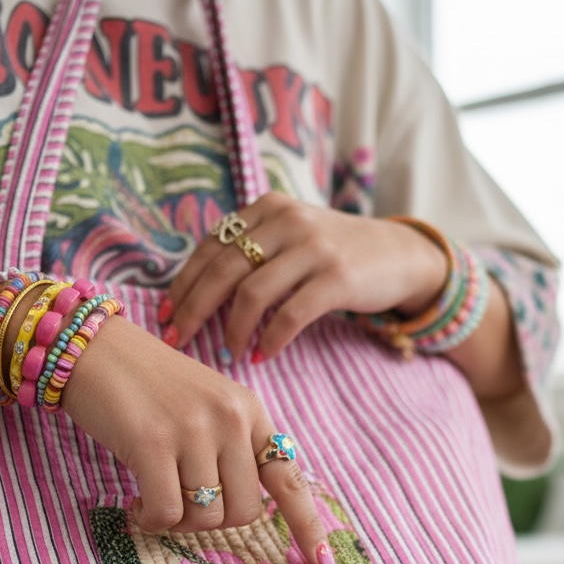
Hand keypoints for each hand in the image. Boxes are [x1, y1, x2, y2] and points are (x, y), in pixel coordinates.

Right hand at [61, 315, 331, 563]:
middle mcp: (231, 418)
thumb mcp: (208, 405)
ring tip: (154, 497)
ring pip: (206, 517)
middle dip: (212, 521)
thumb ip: (232, 447)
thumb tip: (244, 508)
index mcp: (250, 410)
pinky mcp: (153, 443)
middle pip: (244, 511)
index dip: (308, 525)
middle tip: (179, 503)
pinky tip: (134, 502)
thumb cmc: (148, 387)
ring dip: (178, 522)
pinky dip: (150, 519)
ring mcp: (194, 429)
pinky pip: (167, 513)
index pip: (289, 477)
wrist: (93, 350)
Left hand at [160, 192, 448, 362]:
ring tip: (226, 353)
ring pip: (252, 294)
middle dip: (193, 309)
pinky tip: (262, 355)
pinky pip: (290, 315)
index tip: (165, 316)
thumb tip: (195, 292)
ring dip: (232, 330)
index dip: (183, 284)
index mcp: (267, 208)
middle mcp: (287, 221)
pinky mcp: (337, 278)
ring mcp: (313, 248)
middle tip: (177, 340)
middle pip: (222, 270)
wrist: (398, 254)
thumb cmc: (335, 253)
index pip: (210, 247)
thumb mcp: (291, 235)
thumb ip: (252, 249)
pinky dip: (271, 340)